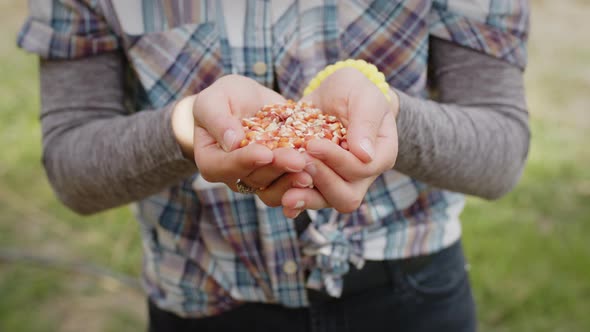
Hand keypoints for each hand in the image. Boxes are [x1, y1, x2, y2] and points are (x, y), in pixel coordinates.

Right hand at [185, 75, 307, 194]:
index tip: (265, 152)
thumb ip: (217, 119)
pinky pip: (290, 188)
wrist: (251, 100)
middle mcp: (233, 176)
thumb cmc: (226, 96)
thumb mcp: (215, 99)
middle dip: (277, 169)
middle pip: (253, 179)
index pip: (224, 166)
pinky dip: (303, 182)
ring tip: (312, 169)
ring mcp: (257, 180)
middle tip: (298, 160)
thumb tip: (232, 142)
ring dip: (292, 180)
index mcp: (210, 161)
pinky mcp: (278, 178)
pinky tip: (320, 171)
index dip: (245, 161)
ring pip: (273, 189)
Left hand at [281, 67, 398, 215]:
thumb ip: (365, 121)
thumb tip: (365, 155)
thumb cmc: (353, 90)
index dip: (337, 160)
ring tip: (287, 196)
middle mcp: (362, 176)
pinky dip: (296, 200)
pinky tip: (282, 200)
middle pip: (347, 196)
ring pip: (327, 202)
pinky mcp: (317, 181)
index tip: (313, 144)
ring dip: (307, 198)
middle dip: (322, 181)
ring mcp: (339, 181)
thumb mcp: (362, 96)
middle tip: (300, 163)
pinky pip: (308, 198)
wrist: (333, 94)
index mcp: (380, 155)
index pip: (362, 169)